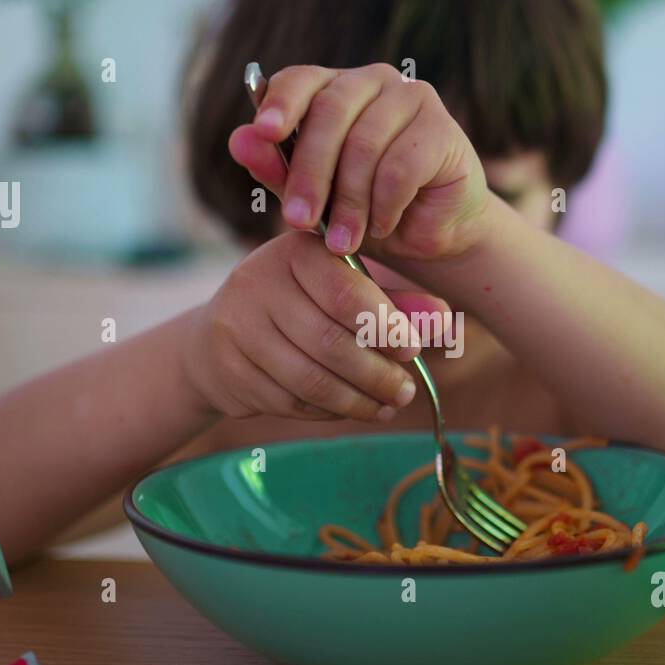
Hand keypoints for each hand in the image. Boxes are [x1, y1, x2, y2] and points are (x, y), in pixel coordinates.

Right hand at [185, 230, 447, 422]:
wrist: (222, 334)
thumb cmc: (305, 304)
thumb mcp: (350, 288)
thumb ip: (397, 302)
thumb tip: (442, 321)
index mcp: (296, 253)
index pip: (344, 293)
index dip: (384, 326)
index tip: (412, 350)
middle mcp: (259, 283)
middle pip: (328, 342)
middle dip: (376, 374)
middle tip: (406, 391)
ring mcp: (238, 329)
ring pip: (309, 379)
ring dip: (357, 401)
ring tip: (388, 407)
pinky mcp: (230, 370)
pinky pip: (290, 401)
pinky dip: (328, 412)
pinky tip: (351, 409)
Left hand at [228, 63, 493, 260]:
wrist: (428, 239)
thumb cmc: (366, 212)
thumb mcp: (314, 199)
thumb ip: (277, 171)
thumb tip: (238, 140)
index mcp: (334, 88)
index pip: (301, 79)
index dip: (281, 102)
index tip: (265, 131)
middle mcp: (373, 81)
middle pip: (330, 112)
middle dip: (309, 172)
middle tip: (297, 221)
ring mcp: (412, 99)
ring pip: (364, 145)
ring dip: (349, 202)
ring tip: (343, 242)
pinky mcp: (442, 130)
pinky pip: (400, 167)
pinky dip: (384, 205)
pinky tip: (382, 226)